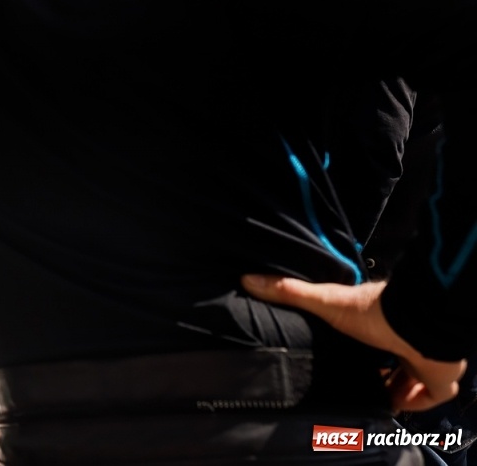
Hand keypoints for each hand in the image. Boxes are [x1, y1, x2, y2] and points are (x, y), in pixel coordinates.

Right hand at [241, 274, 466, 411]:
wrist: (417, 329)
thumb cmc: (372, 313)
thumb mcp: (324, 302)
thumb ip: (290, 293)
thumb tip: (245, 278)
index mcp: (377, 323)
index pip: (367, 336)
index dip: (358, 347)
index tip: (345, 356)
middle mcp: (400, 339)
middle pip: (389, 360)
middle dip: (377, 372)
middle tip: (357, 383)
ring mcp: (420, 359)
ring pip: (409, 378)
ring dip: (395, 389)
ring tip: (374, 398)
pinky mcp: (436, 380)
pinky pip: (427, 396)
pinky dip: (413, 401)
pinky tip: (394, 403)